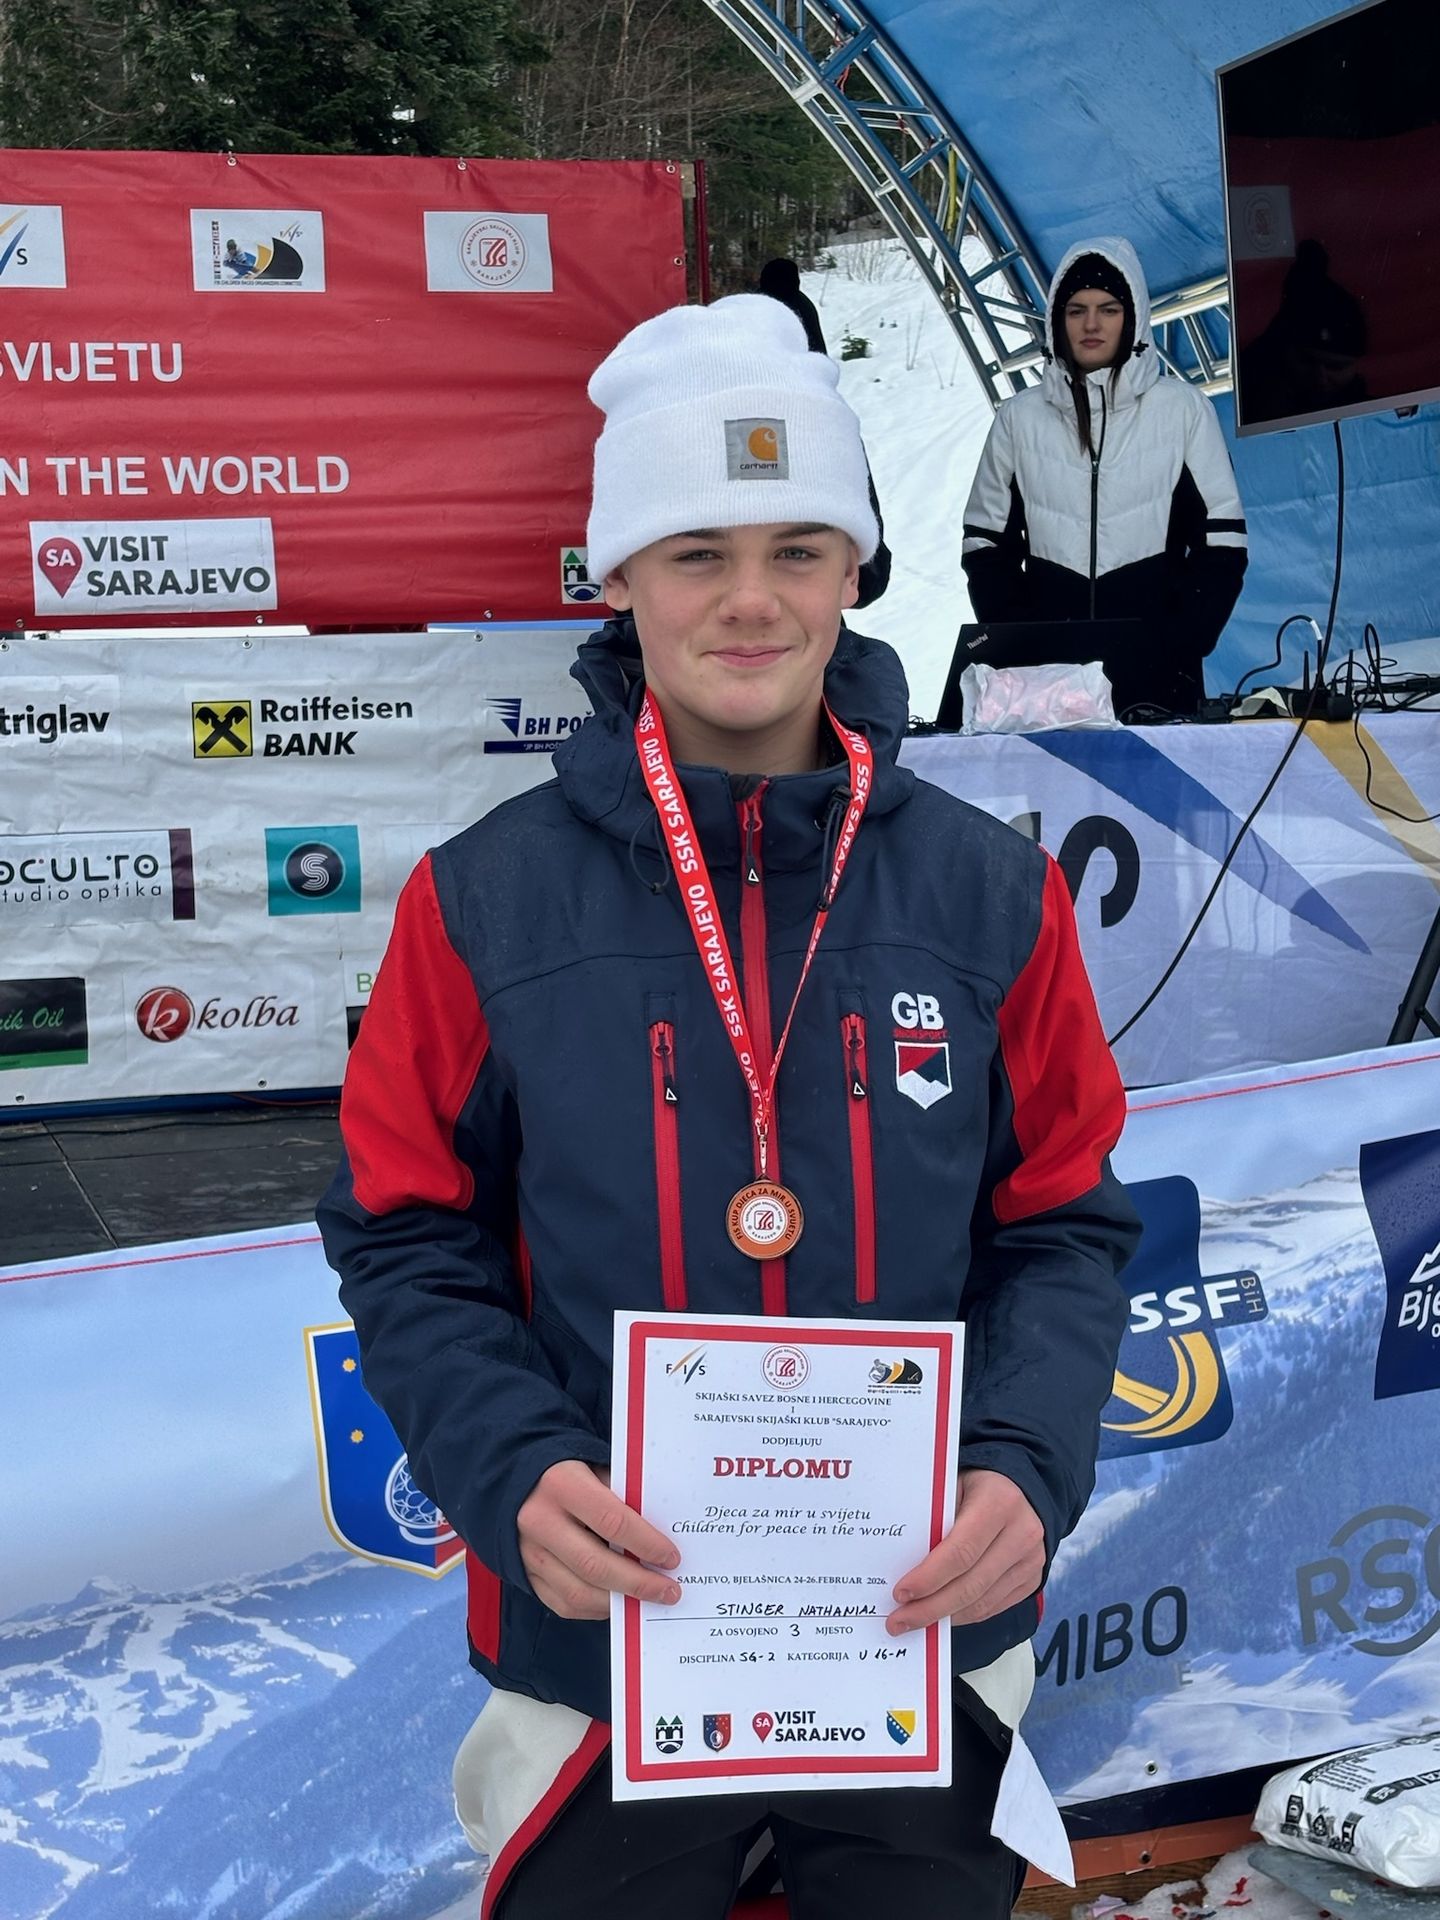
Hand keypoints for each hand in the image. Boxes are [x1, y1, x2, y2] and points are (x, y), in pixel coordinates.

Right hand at [517, 1460, 681, 1620]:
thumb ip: (623, 1498)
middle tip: (670, 1590)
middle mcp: (539, 1521)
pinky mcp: (524, 1575)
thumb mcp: (596, 1470)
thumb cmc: (570, 1474)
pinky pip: (564, 1604)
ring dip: (619, 1602)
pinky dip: (596, 1608)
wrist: (517, 1481)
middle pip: (595, 1565)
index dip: (646, 1543)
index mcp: (561, 1485)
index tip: (672, 1558)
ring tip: (648, 1601)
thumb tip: (662, 1536)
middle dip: (638, 1582)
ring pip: (578, 1592)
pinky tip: (618, 1602)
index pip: (612, 1521)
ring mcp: (526, 1553)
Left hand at [887, 1469, 1043, 1634]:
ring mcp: (1032, 1560)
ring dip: (945, 1617)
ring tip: (915, 1623)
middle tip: (898, 1621)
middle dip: (931, 1607)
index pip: (961, 1552)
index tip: (900, 1594)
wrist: (1019, 1487)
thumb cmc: (975, 1484)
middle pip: (971, 1584)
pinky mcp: (1032, 1578)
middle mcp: (1022, 1533)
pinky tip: (941, 1617)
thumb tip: (900, 1563)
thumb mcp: (952, 1486)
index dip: (929, 1578)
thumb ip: (934, 1519)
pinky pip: (994, 1606)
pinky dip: (964, 1615)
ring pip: (983, 1602)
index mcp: (999, 1503)